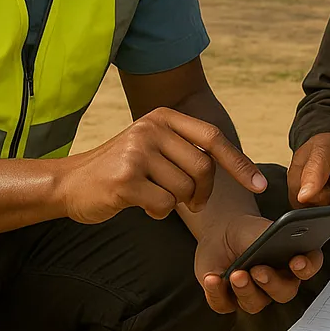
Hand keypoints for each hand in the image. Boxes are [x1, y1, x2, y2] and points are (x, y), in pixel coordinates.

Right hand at [59, 108, 266, 223]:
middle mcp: (151, 128)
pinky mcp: (125, 180)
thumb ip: (186, 149)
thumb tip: (238, 167)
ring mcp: (136, 153)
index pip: (213, 138)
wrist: (70, 183)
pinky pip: (164, 206)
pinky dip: (158, 213)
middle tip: (191, 204)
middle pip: (203, 169)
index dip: (239, 163)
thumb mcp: (153, 146)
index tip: (260, 186)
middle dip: (203, 194)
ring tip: (153, 196)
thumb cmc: (121, 169)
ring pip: (184, 190)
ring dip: (176, 204)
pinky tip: (140, 204)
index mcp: (163, 117)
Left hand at [196, 212, 323, 313]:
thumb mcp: (260, 229)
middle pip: (283, 292)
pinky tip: (213, 278)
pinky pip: (223, 304)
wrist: (221, 234)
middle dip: (272, 283)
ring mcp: (253, 295)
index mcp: (293, 262)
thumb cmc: (247, 232)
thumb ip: (271, 237)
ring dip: (244, 290)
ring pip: (254, 303)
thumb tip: (273, 243)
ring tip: (236, 274)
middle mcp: (277, 284)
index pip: (309, 267)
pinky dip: (216, 292)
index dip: (307, 267)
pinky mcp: (228, 300)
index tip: (297, 262)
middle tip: (259, 270)